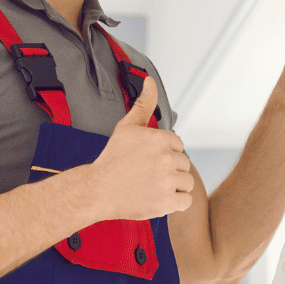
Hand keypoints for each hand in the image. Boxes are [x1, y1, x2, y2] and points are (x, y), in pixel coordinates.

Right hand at [78, 76, 193, 220]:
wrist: (97, 190)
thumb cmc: (112, 159)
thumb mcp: (127, 126)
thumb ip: (144, 104)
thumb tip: (150, 81)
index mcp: (160, 139)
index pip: (178, 146)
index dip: (164, 154)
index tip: (149, 160)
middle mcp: (166, 159)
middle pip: (184, 164)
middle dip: (170, 169)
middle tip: (149, 174)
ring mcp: (167, 181)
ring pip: (187, 182)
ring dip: (174, 186)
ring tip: (154, 186)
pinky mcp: (166, 202)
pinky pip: (186, 201)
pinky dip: (176, 202)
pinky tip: (160, 198)